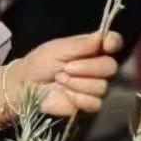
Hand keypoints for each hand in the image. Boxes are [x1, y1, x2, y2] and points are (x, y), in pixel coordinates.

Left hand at [2, 31, 122, 122]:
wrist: (26, 85)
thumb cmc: (41, 62)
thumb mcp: (58, 48)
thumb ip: (81, 44)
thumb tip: (101, 37)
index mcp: (92, 48)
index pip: (113, 42)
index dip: (114, 43)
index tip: (107, 44)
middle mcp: (97, 67)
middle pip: (111, 66)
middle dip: (88, 68)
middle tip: (66, 67)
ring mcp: (95, 86)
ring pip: (102, 87)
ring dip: (78, 84)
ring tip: (61, 80)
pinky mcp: (89, 104)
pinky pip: (95, 103)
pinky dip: (79, 98)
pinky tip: (66, 94)